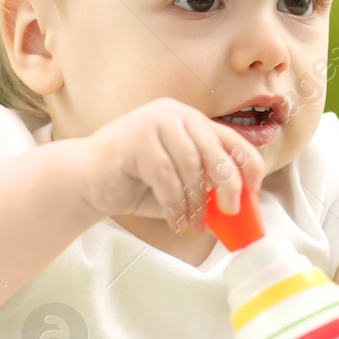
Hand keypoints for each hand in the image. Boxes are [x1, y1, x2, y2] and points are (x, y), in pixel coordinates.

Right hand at [75, 97, 265, 234]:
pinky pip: (166, 177)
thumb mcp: (180, 183)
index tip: (252, 192)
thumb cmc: (136, 182)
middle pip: (215, 151)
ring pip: (190, 166)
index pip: (232, 139)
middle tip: (229, 211)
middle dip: (227, 185)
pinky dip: (175, 205)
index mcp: (191, 120)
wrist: (87, 179)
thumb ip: (205, 188)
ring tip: (192, 223)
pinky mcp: (135, 139)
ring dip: (195, 202)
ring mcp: (153, 122)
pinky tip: (175, 220)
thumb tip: (239, 210)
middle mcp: (176, 114)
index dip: (249, 166)